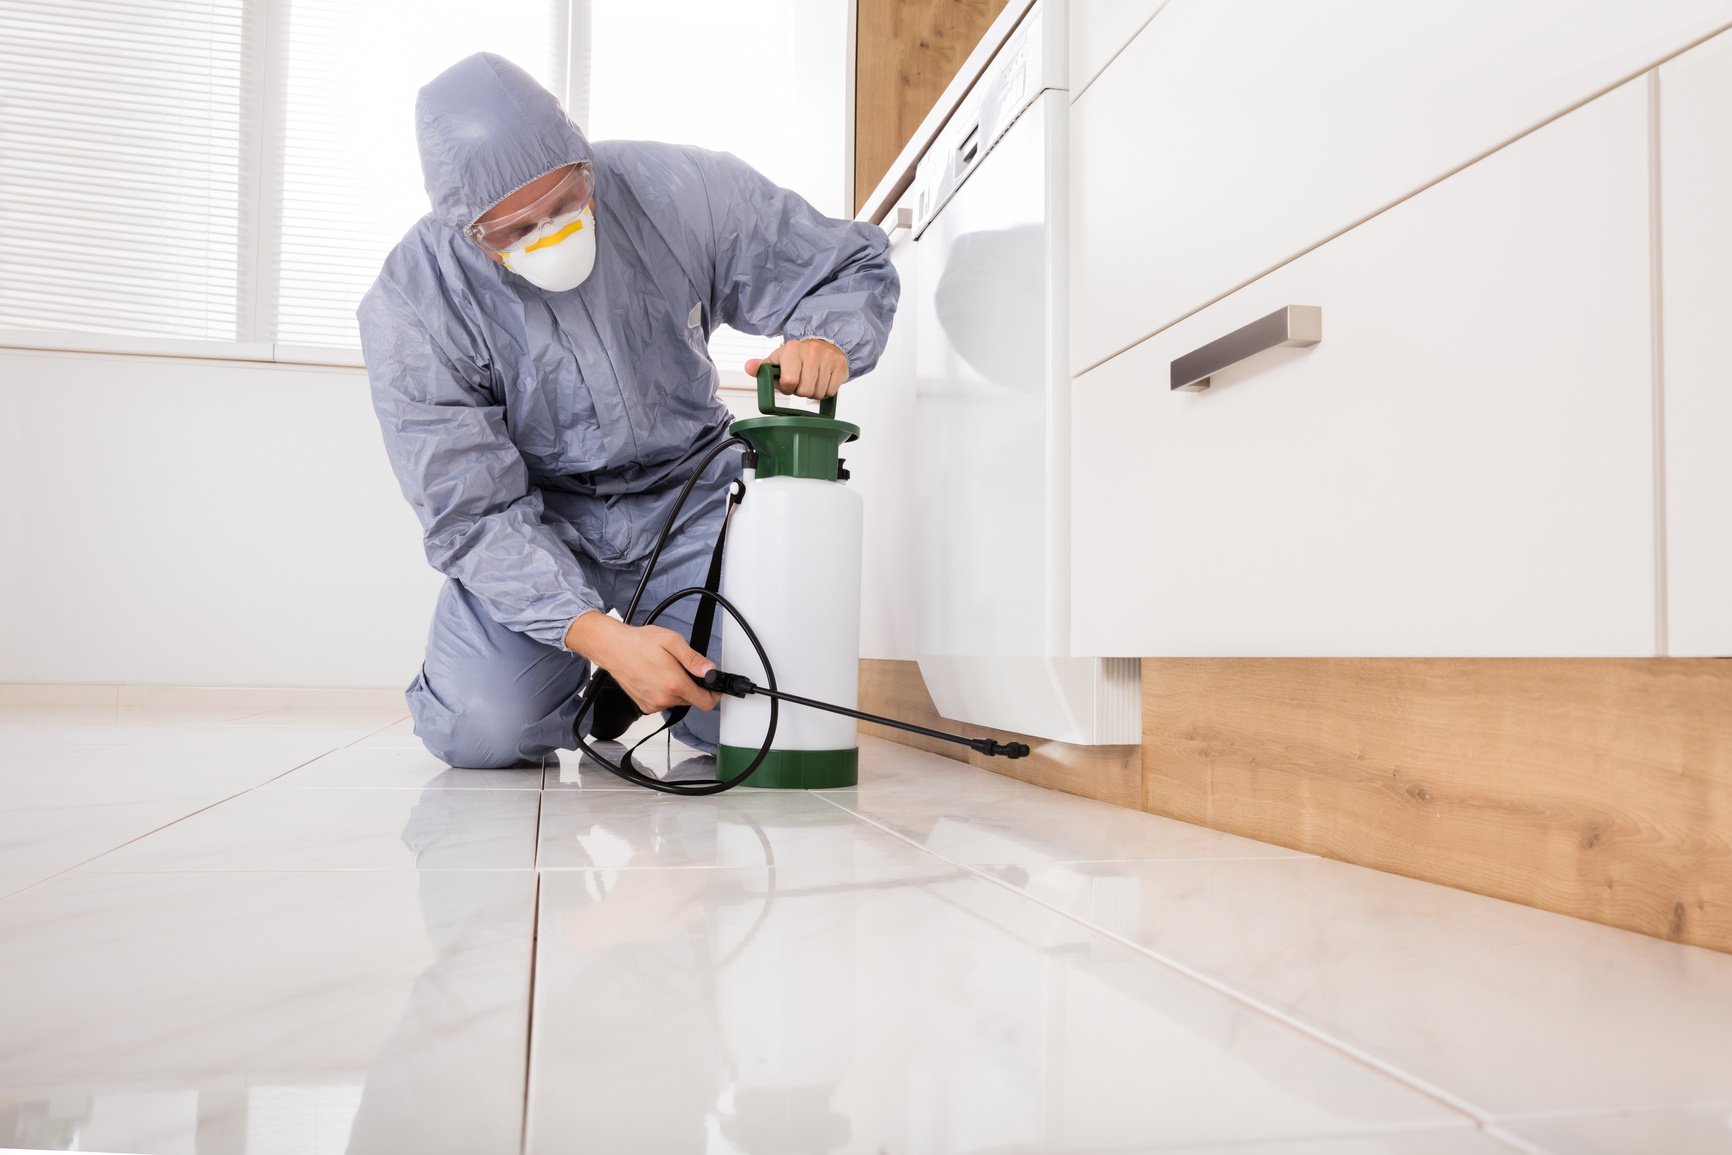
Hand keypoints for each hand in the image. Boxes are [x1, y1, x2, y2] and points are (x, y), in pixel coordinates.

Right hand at [564, 612, 719, 713]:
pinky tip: (655, 676)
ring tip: (665, 669)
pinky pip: (664, 702)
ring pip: (677, 701)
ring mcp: (653, 704)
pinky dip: (664, 692)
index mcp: (674, 684)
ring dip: (677, 688)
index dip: (713, 694)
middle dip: (692, 686)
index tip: (713, 686)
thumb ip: (694, 659)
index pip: (706, 702)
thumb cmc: (639, 643)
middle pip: (692, 700)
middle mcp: (664, 698)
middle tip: (681, 667)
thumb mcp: (672, 641)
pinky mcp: (645, 706)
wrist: (613, 648)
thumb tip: (710, 670)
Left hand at [745, 338, 848, 400]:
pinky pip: (831, 392)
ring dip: (813, 392)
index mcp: (792, 349)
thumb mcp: (778, 358)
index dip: (787, 388)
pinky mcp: (841, 366)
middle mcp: (812, 352)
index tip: (787, 383)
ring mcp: (828, 359)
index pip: (789, 381)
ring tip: (811, 380)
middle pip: (805, 391)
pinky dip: (825, 391)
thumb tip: (749, 367)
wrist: (824, 343)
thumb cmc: (798, 355)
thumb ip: (762, 366)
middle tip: (801, 382)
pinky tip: (822, 380)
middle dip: (800, 391)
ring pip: (818, 393)